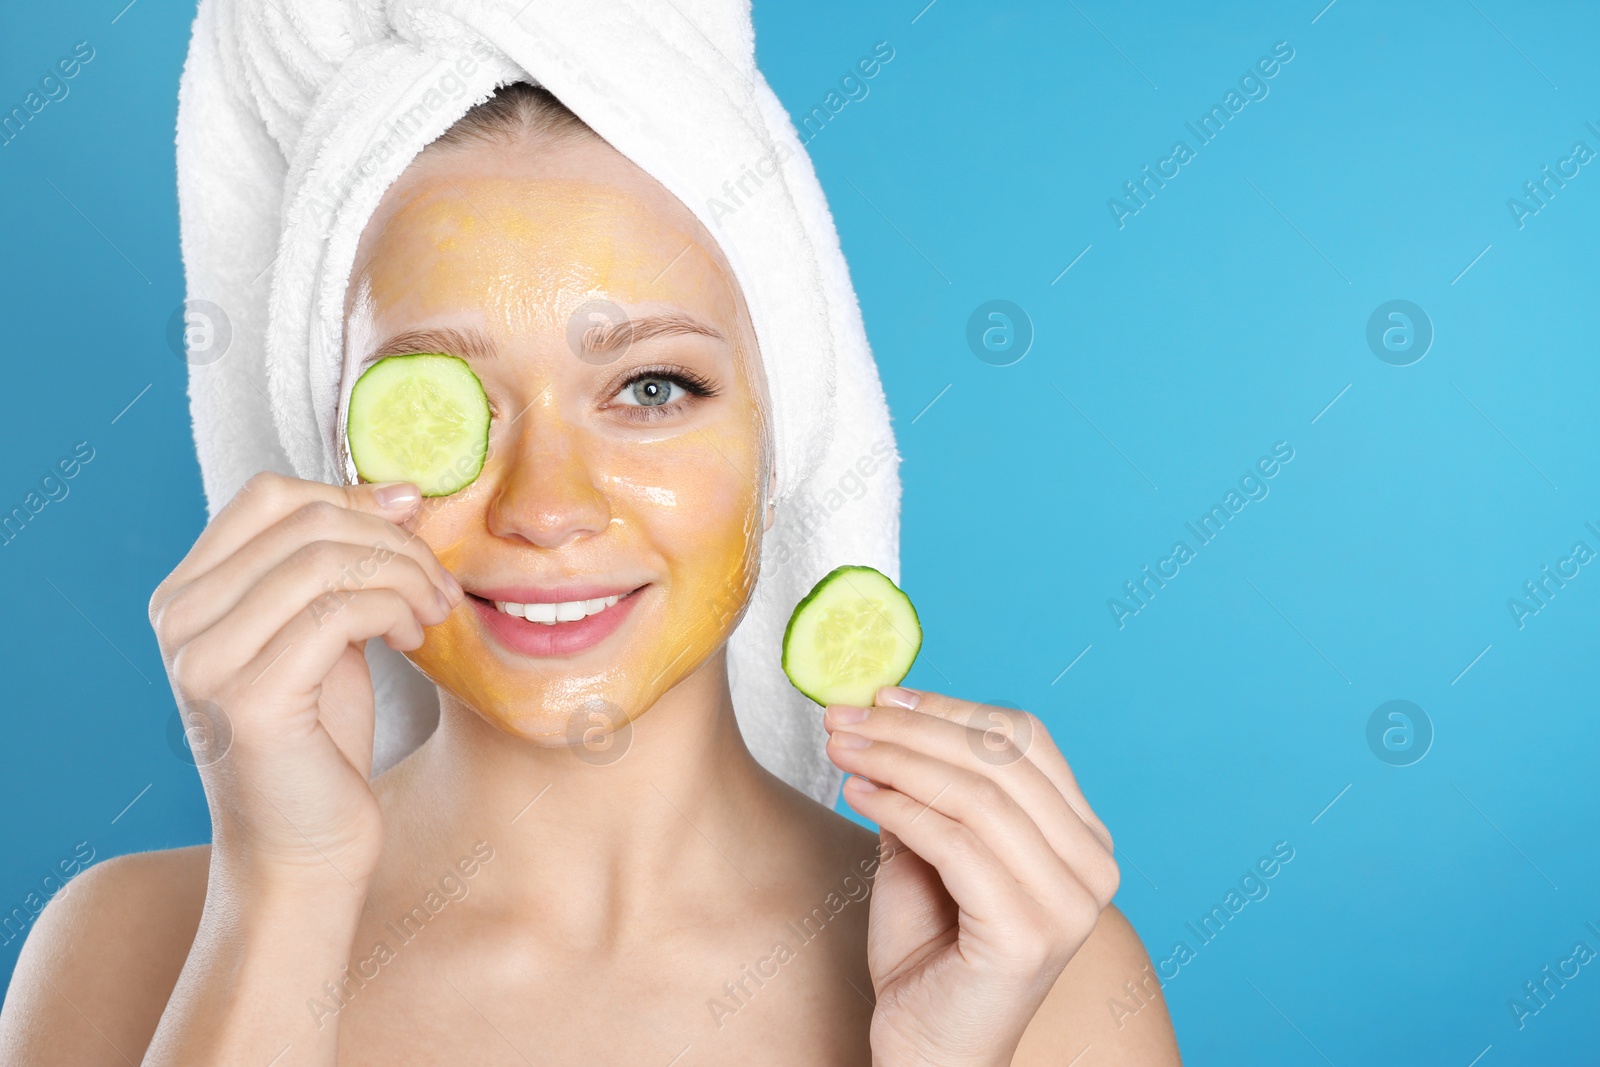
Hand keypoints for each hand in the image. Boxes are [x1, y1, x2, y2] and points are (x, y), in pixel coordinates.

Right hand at [148, 472, 461, 892]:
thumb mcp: (322, 633)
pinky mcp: (250, 698)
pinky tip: (413, 638)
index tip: (413, 517)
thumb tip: (398, 492)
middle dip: (393, 540)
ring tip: (432, 611)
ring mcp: (207, 659)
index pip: (268, 496)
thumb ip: (336, 568)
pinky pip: (340, 612)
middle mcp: (181, 620)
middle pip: (306, 520)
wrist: (303, 851)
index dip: (351, 494)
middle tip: (439, 581)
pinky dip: (395, 610)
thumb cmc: (319, 741)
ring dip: (404, 575)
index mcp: (187, 595)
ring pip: (328, 560)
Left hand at [824, 687, 1118, 1066]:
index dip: (950, 709)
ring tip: (841, 750)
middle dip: (911, 729)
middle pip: (999, 760)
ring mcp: (1068, 904)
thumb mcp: (930, 848)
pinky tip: (856, 794)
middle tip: (843, 717)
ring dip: (896, 761)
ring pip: (977, 795)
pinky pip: (957, 843)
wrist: (928, 1050)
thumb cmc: (929, 953)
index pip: (1025, 741)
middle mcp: (1093, 867)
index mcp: (1082, 838)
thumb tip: (887, 708)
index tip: (882, 695)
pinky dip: (899, 808)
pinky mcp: (1028, 934)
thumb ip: (929, 788)